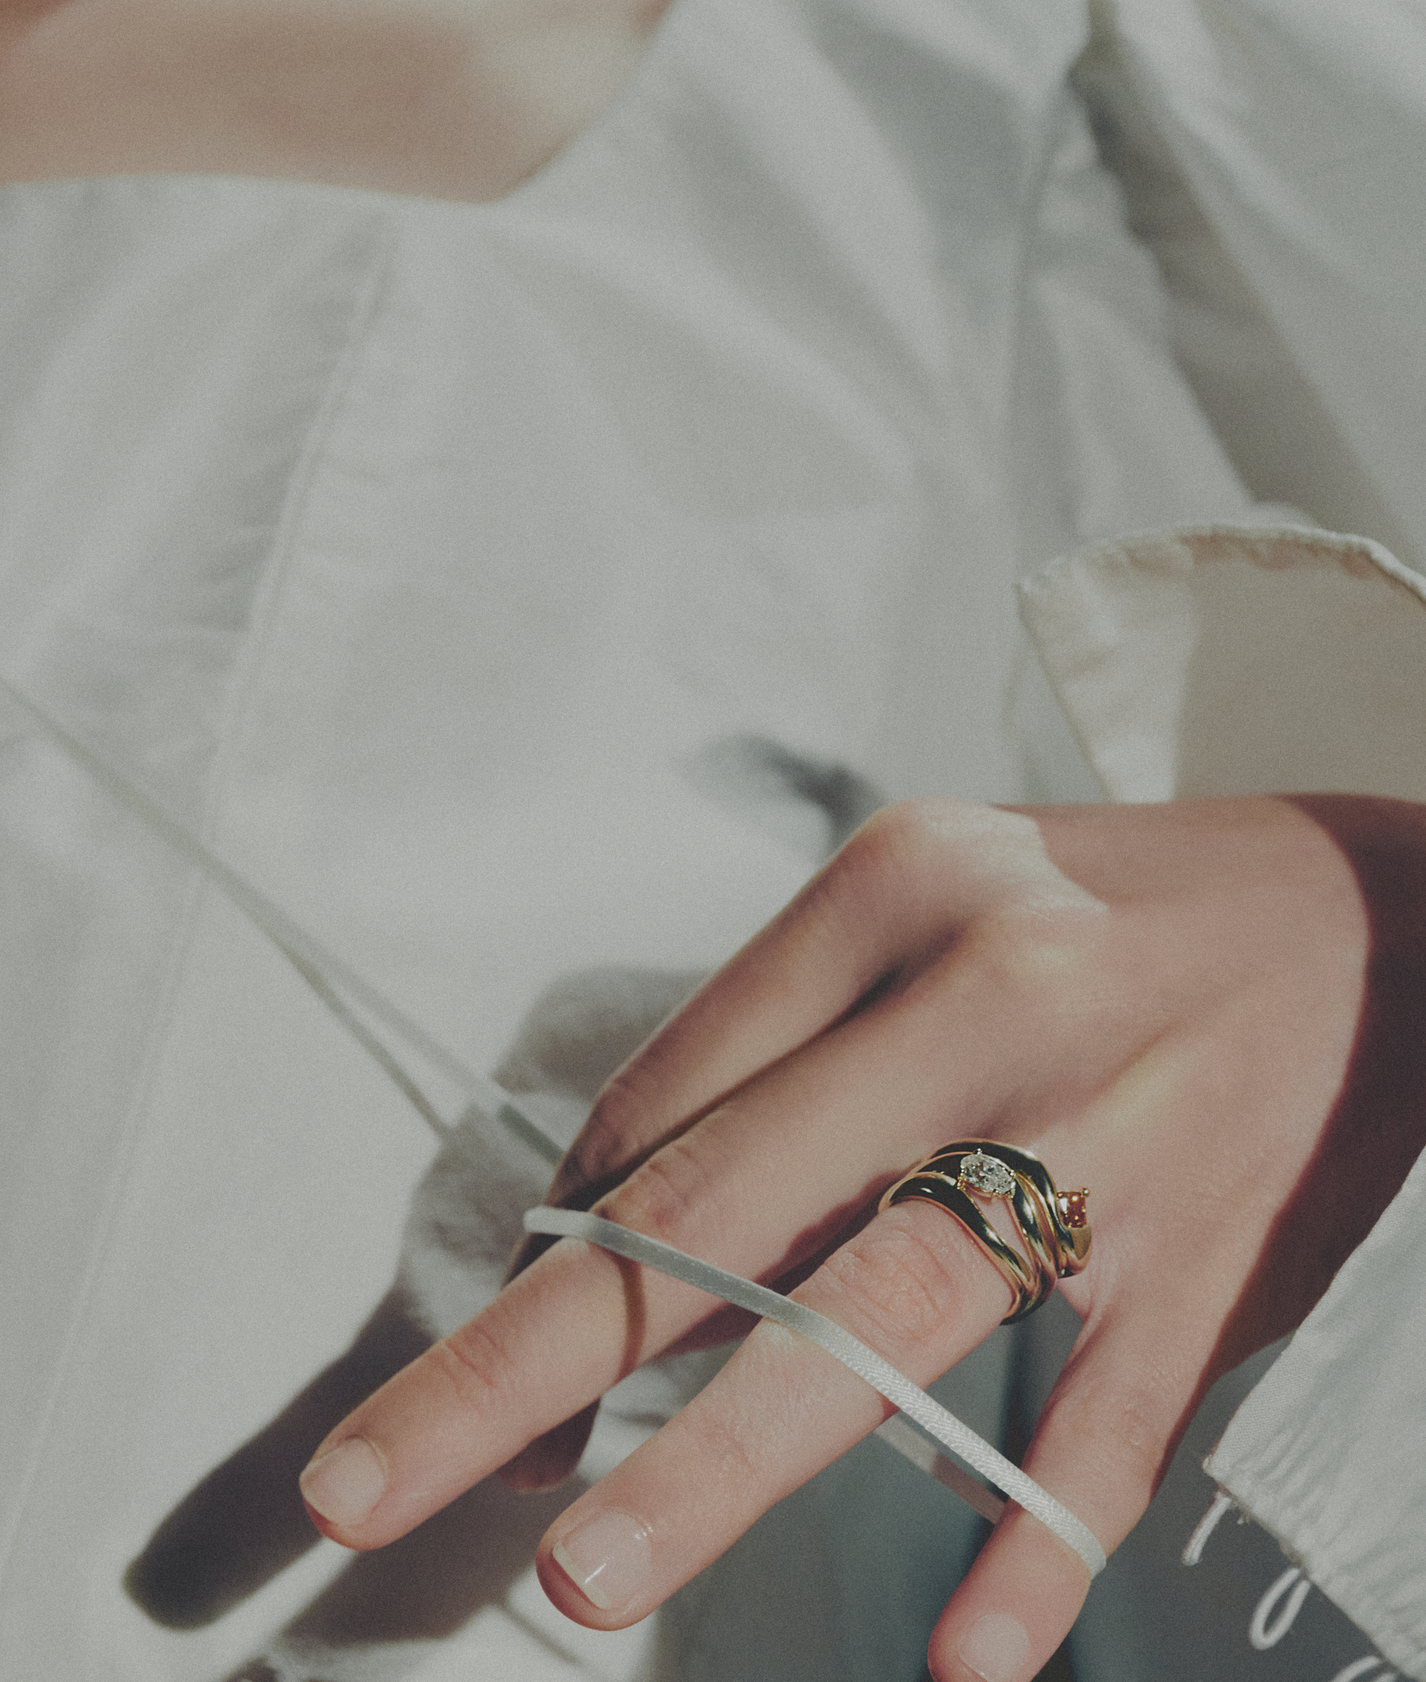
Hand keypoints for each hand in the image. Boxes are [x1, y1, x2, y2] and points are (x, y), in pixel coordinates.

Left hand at [297, 794, 1425, 1680]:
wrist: (1368, 912)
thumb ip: (783, 1031)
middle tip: (374, 1486)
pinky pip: (1113, 1417)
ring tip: (586, 1580)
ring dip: (728, 1458)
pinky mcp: (1218, 1252)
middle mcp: (988, 994)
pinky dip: (1029, 1543)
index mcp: (895, 889)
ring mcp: (1109, 1132)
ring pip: (890, 1309)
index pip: (672, 1094)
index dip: (554, 1239)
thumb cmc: (1109, 905)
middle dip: (532, 1356)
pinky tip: (962, 1660)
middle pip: (725, 1202)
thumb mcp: (935, 892)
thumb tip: (614, 1198)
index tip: (487, 1347)